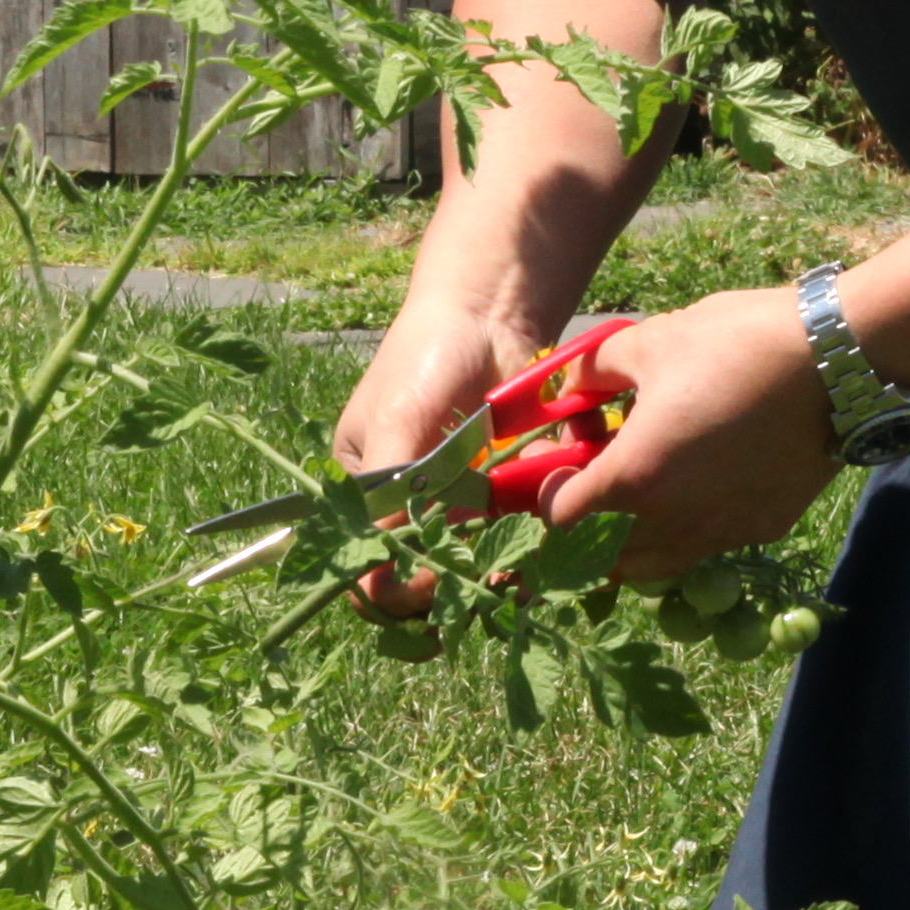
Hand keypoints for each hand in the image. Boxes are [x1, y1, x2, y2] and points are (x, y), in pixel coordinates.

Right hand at [330, 289, 551, 623]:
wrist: (489, 314)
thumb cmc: (425, 358)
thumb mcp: (397, 419)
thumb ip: (390, 486)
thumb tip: (381, 558)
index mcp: (365, 499)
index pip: (369, 572)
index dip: (398, 588)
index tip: (432, 578)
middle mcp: (410, 513)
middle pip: (424, 586)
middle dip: (452, 595)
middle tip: (483, 585)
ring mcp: (460, 509)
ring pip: (475, 573)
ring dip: (496, 580)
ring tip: (520, 574)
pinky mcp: (506, 500)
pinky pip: (515, 542)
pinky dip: (531, 545)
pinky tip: (544, 539)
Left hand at [547, 283, 839, 583]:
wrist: (838, 358)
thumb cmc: (737, 343)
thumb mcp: (649, 340)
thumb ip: (592, 371)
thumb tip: (568, 386)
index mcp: (634, 478)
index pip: (560, 516)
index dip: (550, 489)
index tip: (565, 457)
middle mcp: (673, 523)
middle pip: (604, 556)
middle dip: (589, 523)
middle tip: (600, 474)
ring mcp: (723, 534)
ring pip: (656, 563)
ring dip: (635, 537)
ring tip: (647, 483)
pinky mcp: (764, 529)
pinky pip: (708, 544)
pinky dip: (688, 527)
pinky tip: (703, 479)